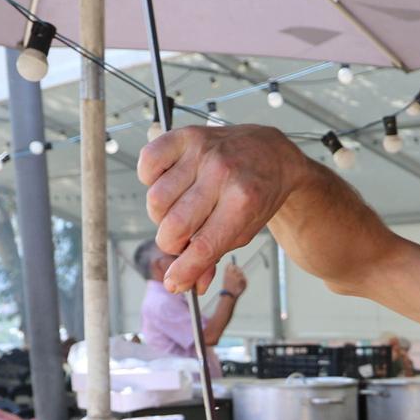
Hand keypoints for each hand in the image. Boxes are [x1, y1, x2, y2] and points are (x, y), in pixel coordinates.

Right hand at [139, 125, 291, 295]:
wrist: (271, 154)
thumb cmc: (257, 195)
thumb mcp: (245, 231)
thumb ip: (214, 257)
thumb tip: (190, 284)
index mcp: (243, 202)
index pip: (204, 245)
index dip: (184, 270)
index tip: (174, 282)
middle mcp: (222, 173)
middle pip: (173, 226)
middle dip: (172, 243)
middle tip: (182, 240)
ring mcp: (202, 152)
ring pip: (156, 199)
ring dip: (161, 215)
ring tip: (178, 211)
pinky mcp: (185, 136)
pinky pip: (147, 162)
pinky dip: (150, 179)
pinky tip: (168, 184)